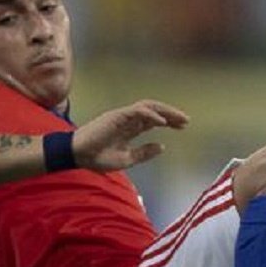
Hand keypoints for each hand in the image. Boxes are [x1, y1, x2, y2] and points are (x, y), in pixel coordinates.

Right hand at [71, 100, 188, 171]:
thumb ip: (144, 153)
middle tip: (186, 121)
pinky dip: (151, 114)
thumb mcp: (127, 159)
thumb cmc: (98, 158)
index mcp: (131, 129)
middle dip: (171, 114)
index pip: (154, 120)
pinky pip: (137, 111)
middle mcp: (128, 120)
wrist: (78, 156)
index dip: (169, 121)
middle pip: (154, 111)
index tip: (183, 126)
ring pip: (148, 107)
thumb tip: (162, 147)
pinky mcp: (116, 115)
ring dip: (164, 111)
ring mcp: (123, 116)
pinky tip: (162, 122)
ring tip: (178, 118)